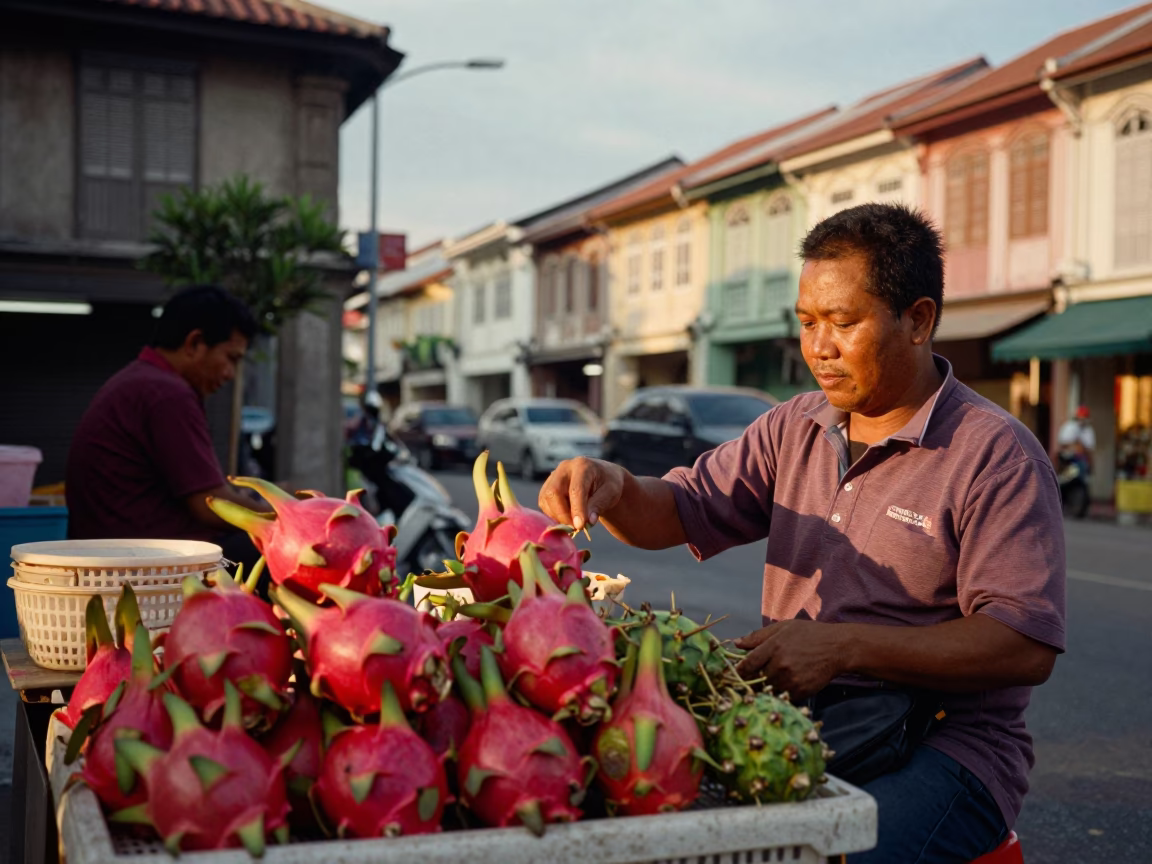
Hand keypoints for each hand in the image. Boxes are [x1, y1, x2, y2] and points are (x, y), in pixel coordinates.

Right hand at [538, 457, 626, 531]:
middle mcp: (564, 468)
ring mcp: (553, 477)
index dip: (577, 509)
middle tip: (575, 528)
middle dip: (563, 514)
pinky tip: (567, 518)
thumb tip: (588, 521)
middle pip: (554, 492)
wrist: (601, 478)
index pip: (576, 489)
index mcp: (582, 466)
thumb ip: (599, 505)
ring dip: (558, 516)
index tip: (580, 526)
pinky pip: (544, 504)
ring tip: (574, 523)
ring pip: (546, 500)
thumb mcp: (612, 493)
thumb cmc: (608, 484)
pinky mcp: (547, 487)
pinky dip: (554, 515)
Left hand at [733, 620, 847, 699]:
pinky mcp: (801, 691)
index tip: (736, 673)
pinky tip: (784, 685)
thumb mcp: (782, 628)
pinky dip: (780, 693)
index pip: (748, 664)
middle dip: (752, 680)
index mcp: (773, 646)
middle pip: (757, 679)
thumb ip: (757, 637)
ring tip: (771, 680)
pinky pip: (783, 696)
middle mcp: (781, 664)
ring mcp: (791, 679)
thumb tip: (736, 643)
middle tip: (752, 678)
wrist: (837, 647)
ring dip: (766, 688)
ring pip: (768, 690)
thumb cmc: (809, 634)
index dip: (739, 671)